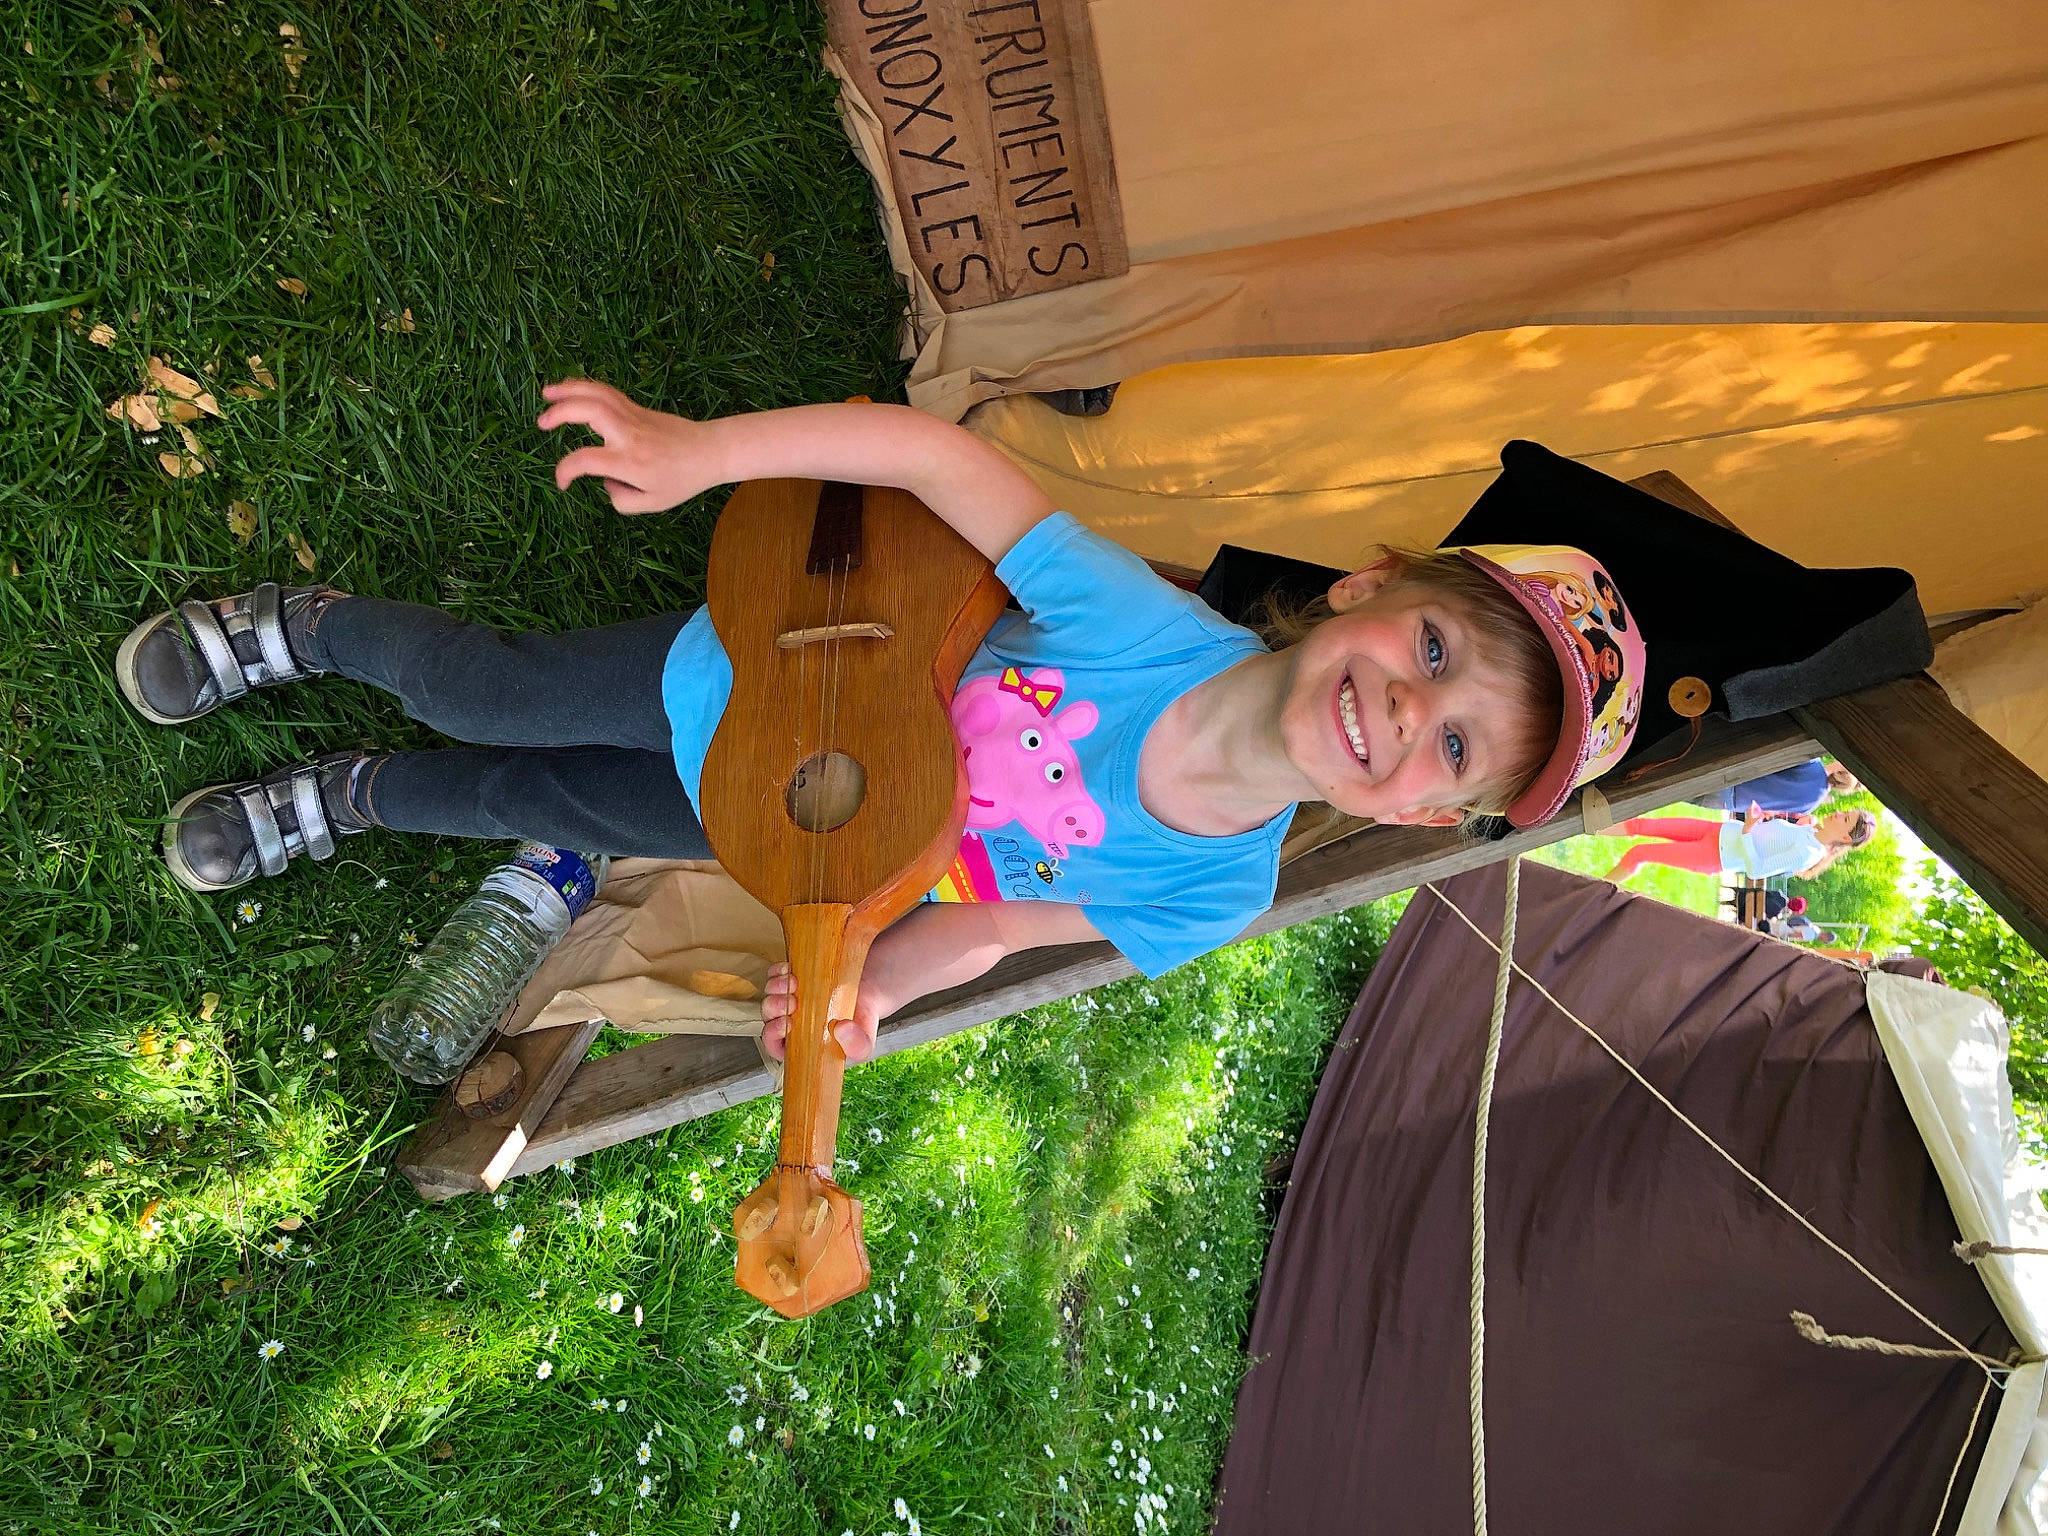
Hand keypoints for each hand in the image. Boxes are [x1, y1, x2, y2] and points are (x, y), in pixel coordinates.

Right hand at [538, 378, 721, 514]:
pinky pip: (607, 393)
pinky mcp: (636, 408)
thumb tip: (604, 481)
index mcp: (630, 461)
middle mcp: (629, 435)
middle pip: (590, 411)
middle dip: (561, 412)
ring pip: (598, 393)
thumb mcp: (652, 503)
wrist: (709, 451)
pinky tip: (570, 391)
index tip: (563, 483)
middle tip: (541, 423)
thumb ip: (620, 499)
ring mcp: (633, 417)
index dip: (566, 471)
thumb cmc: (682, 480)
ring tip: (546, 392)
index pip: (587, 459)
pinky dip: (585, 388)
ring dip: (569, 389)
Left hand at [760, 963, 884, 1064]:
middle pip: (768, 1017)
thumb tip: (841, 1029)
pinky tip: (789, 969)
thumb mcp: (864, 1042)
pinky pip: (775, 975)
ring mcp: (789, 1000)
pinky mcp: (792, 980)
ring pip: (769, 994)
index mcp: (799, 1044)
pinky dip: (778, 971)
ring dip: (776, 988)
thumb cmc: (860, 1024)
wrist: (868, 994)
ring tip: (794, 983)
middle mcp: (790, 1022)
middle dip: (774, 1008)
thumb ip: (857, 1046)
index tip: (787, 1023)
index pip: (774, 1045)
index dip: (773, 1035)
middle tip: (792, 1002)